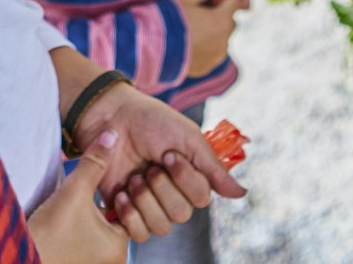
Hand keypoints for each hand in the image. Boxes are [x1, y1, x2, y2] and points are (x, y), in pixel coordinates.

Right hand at [28, 130, 127, 263]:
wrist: (15, 259)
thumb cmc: (47, 234)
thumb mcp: (74, 192)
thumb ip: (94, 163)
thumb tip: (111, 135)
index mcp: (120, 248)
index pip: (130, 211)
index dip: (117, 193)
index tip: (96, 189)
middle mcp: (113, 260)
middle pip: (115, 221)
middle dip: (101, 206)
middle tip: (82, 201)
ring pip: (100, 231)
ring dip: (89, 217)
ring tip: (71, 215)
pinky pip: (88, 243)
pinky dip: (80, 231)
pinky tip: (64, 226)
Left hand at [73, 83, 245, 211]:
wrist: (111, 118)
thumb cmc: (151, 121)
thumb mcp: (187, 137)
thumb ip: (213, 167)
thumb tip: (241, 193)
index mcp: (191, 179)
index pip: (201, 198)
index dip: (184, 178)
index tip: (168, 154)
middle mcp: (173, 196)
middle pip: (181, 214)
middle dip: (162, 187)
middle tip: (149, 165)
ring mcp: (150, 207)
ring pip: (161, 227)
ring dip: (145, 199)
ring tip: (134, 177)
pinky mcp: (128, 214)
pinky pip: (138, 234)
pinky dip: (130, 214)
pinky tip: (123, 193)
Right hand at [173, 0, 235, 78]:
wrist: (149, 48)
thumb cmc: (167, 18)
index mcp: (221, 20)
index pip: (234, 1)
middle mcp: (223, 41)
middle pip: (229, 22)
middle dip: (220, 14)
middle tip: (200, 11)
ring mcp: (215, 57)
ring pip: (222, 40)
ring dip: (214, 33)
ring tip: (194, 30)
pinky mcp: (206, 68)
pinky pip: (213, 55)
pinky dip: (207, 49)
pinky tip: (190, 44)